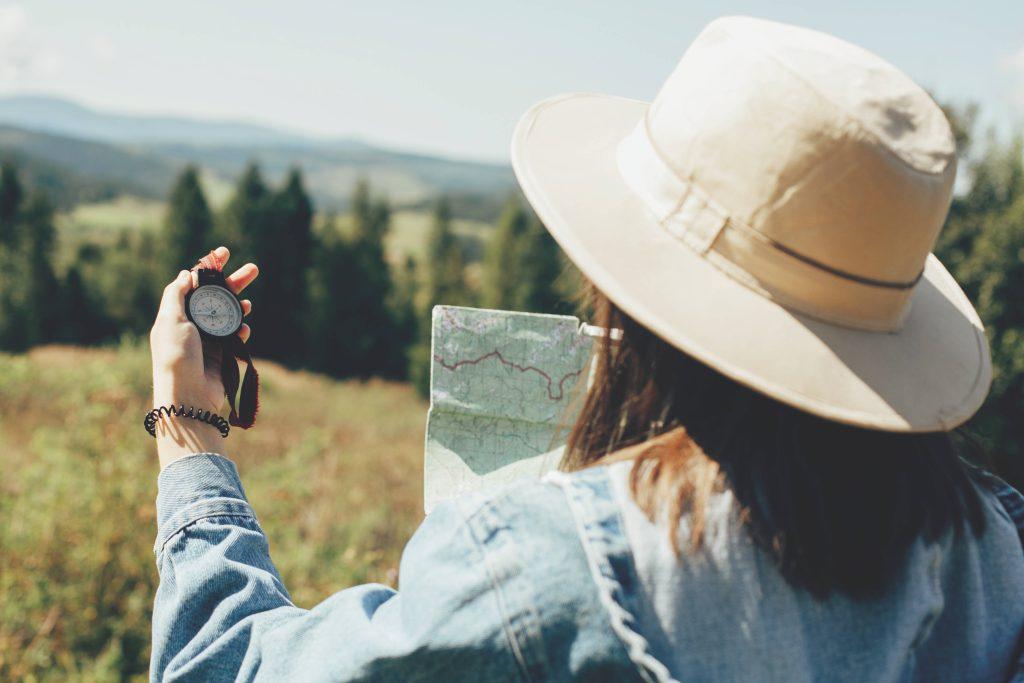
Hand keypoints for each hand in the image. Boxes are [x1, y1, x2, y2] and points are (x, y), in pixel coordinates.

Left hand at [149, 246, 257, 466]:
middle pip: (216, 297)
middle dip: (234, 283)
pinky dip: (241, 331)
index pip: (194, 284)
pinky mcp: (222, 356)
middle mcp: (192, 325)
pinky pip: (235, 337)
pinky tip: (244, 330)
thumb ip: (177, 294)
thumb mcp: (171, 320)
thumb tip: (186, 273)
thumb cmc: (176, 358)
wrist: (188, 397)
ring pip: (228, 315)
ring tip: (250, 303)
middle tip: (254, 269)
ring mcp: (208, 341)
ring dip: (240, 307)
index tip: (224, 253)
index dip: (209, 268)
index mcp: (176, 314)